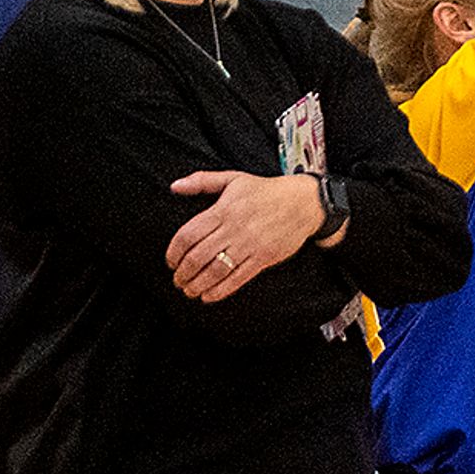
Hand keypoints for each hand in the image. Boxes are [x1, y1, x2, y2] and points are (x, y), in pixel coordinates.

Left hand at [165, 171, 332, 304]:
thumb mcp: (233, 178)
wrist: (304, 202)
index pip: (188, 235)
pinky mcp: (264, 258)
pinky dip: (220, 290)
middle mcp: (235, 228)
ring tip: (190, 290)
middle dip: (183, 273)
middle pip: (198, 256)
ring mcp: (250, 244)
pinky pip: (238, 278)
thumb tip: (175, 186)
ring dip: (198, 285)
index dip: (174, 252)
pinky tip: (209, 295)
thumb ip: (202, 181)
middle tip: (178, 279)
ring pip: (216, 271)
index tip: (170, 262)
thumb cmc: (267, 191)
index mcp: (224, 209)